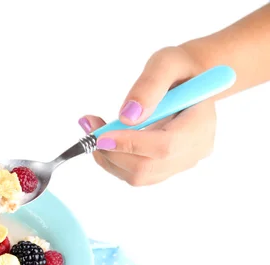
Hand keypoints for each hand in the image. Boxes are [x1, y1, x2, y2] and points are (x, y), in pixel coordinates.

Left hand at [78, 46, 216, 185]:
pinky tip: (105, 138)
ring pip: (137, 175)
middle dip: (111, 151)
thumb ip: (149, 85)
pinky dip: (112, 159)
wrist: (188, 82)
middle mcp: (194, 151)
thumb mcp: (166, 62)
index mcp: (201, 124)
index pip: (165, 147)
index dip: (131, 144)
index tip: (102, 135)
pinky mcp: (164, 169)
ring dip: (108, 156)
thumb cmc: (179, 70)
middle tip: (90, 127)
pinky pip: (133, 174)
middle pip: (147, 167)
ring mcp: (180, 163)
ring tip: (95, 129)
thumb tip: (127, 117)